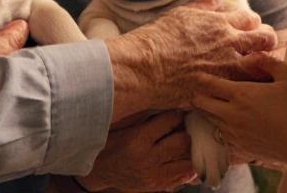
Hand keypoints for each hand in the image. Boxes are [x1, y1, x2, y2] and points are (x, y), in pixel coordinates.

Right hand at [77, 111, 197, 191]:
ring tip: (186, 141)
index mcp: (138, 140)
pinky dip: (187, 167)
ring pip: (186, 161)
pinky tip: (185, 158)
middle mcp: (148, 159)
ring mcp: (153, 175)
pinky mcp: (156, 185)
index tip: (180, 110)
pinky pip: (181, 176)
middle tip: (185, 126)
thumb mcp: (121, 125)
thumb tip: (165, 102)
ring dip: (188, 150)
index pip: (169, 122)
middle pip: (182, 142)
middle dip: (186, 131)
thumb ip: (142, 115)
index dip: (177, 114)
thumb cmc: (109, 143)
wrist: (97, 171)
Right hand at [105, 0, 277, 118]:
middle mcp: (228, 45)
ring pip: (260, 67)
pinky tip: (244, 91)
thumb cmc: (157, 38)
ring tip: (260, 70)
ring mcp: (225, 70)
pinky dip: (246, 90)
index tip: (252, 29)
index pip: (251, 19)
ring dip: (262, 67)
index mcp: (219, 24)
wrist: (142, 67)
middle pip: (264, 40)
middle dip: (268, 42)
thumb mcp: (180, 14)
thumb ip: (204, 6)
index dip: (254, 24)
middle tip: (265, 47)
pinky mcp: (218, 90)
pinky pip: (242, 91)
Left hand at [192, 52, 286, 168]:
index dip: (202, 79)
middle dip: (198, 97)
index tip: (198, 75)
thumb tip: (250, 56)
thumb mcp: (285, 76)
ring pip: (210, 122)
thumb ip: (266, 62)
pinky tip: (226, 126)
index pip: (210, 85)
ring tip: (209, 106)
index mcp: (241, 94)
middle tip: (198, 91)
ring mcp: (234, 134)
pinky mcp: (240, 149)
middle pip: (202, 104)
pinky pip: (221, 139)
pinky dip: (219, 130)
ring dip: (208, 113)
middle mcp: (232, 115)